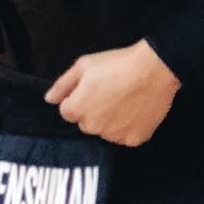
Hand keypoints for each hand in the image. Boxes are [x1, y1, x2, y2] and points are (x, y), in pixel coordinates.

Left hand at [44, 42, 179, 148]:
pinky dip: (128, 127)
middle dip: (93, 111)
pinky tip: (135, 110)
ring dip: (110, 121)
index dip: (78, 99)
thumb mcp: (83, 66)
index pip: (68, 112)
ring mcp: (115, 135)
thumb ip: (62, 85)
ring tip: (124, 100)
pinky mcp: (134, 139)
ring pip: (106, 131)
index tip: (92, 89)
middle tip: (110, 93)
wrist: (154, 69)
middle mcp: (93, 127)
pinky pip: (125, 136)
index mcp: (77, 110)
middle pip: (86, 123)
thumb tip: (49, 99)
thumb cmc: (117, 64)